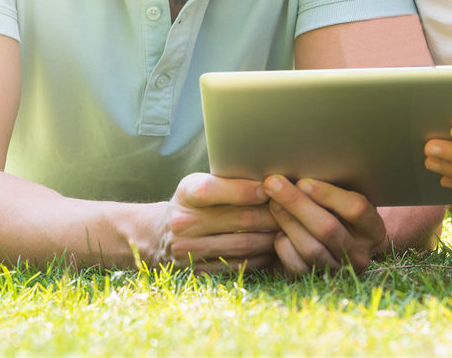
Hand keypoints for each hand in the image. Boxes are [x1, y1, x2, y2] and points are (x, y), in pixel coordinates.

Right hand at [153, 172, 278, 271]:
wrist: (158, 237)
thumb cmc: (192, 204)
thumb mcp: (198, 184)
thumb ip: (226, 181)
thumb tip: (270, 179)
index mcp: (185, 195)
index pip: (213, 190)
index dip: (243, 190)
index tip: (268, 188)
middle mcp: (183, 224)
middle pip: (238, 219)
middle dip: (271, 215)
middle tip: (293, 211)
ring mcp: (189, 251)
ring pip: (243, 245)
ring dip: (271, 238)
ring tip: (289, 230)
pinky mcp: (198, 272)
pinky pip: (238, 266)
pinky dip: (260, 258)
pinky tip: (273, 249)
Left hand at [263, 175, 387, 273]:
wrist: (339, 243)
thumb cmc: (338, 211)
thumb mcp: (344, 198)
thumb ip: (331, 188)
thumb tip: (300, 165)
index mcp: (374, 229)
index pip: (355, 209)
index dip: (328, 194)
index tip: (303, 180)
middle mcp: (360, 254)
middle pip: (328, 228)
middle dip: (297, 203)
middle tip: (273, 183)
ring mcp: (339, 270)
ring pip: (311, 248)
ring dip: (287, 221)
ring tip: (272, 202)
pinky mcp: (317, 280)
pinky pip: (297, 266)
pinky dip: (284, 246)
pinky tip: (276, 230)